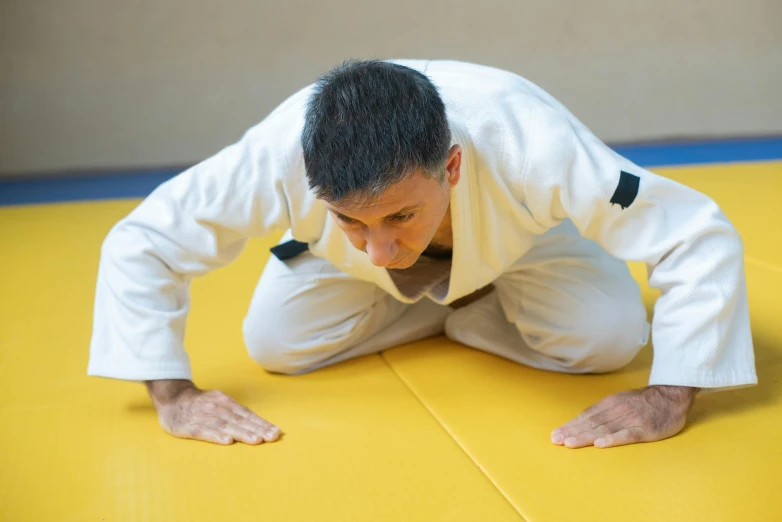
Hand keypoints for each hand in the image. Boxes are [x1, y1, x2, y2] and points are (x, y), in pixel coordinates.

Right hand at [146, 379, 280, 444]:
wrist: (173, 397)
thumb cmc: (201, 404)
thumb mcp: (220, 403)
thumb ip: (236, 413)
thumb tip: (258, 424)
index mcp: (226, 402)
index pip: (248, 414)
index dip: (262, 423)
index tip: (276, 432)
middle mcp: (218, 408)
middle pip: (240, 420)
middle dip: (258, 429)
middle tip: (272, 437)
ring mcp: (204, 416)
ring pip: (226, 425)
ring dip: (242, 433)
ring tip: (256, 440)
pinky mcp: (190, 426)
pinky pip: (204, 431)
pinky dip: (216, 436)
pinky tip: (227, 441)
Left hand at [550, 385, 697, 448]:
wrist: (671, 396)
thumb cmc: (642, 402)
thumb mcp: (619, 401)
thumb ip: (603, 411)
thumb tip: (581, 422)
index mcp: (609, 404)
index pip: (586, 416)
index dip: (570, 425)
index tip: (555, 435)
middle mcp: (616, 411)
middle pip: (591, 423)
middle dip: (572, 432)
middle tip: (556, 440)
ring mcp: (630, 420)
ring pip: (604, 429)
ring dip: (585, 436)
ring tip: (570, 443)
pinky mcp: (644, 430)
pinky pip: (626, 435)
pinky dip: (612, 439)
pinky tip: (600, 444)